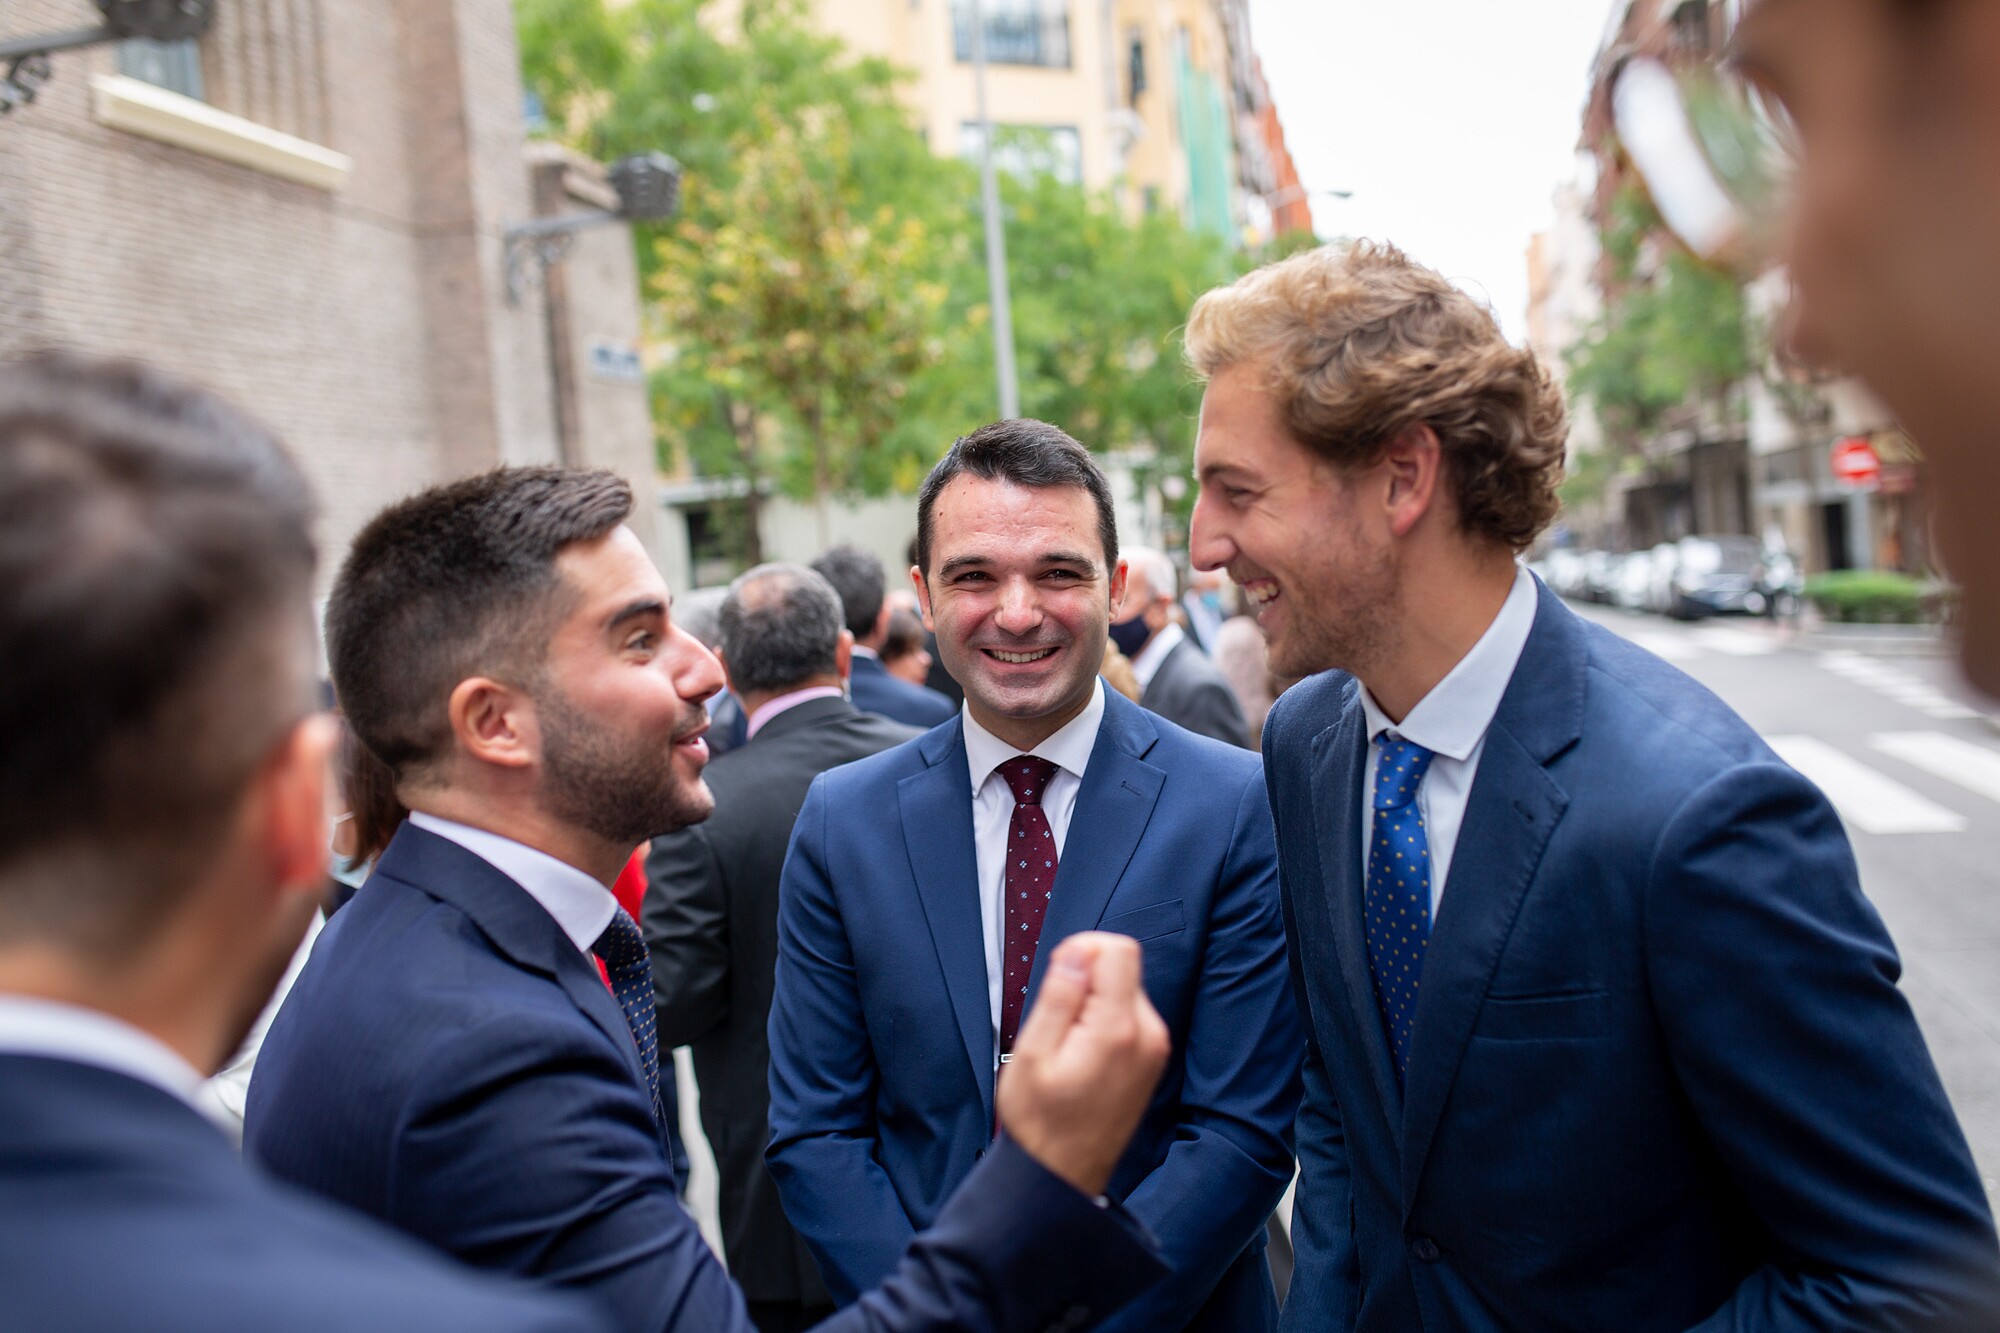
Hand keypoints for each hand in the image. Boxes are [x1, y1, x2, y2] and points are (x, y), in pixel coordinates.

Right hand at [995, 932, 1170, 1197]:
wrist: (1062, 1174)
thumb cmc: (1040, 1122)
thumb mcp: (1031, 1053)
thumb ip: (1059, 997)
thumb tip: (1077, 952)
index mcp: (1118, 1030)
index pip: (1119, 950)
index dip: (1082, 952)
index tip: (1059, 980)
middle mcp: (1147, 1036)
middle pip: (1122, 967)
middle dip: (1086, 981)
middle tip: (1058, 1026)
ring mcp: (1154, 1050)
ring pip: (1124, 990)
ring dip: (1094, 1004)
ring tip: (1068, 1047)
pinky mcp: (1152, 1060)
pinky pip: (1130, 1016)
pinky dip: (1105, 1022)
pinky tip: (1083, 1056)